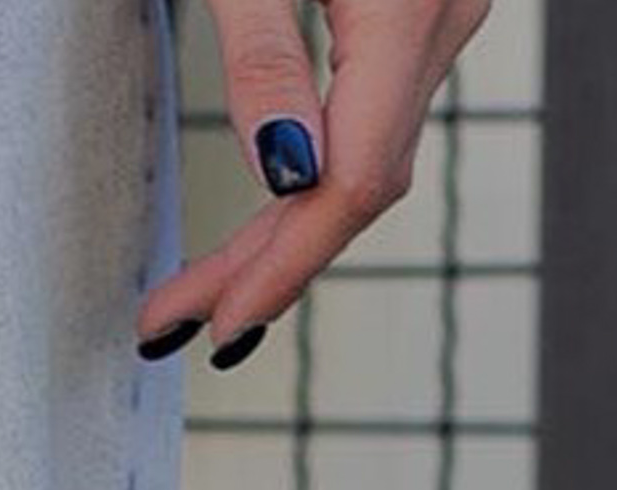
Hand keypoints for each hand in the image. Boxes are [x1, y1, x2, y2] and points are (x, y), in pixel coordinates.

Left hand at [136, 0, 491, 365]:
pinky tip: (270, 219)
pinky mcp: (426, 8)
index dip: (283, 267)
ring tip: (205, 289)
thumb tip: (282, 176)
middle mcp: (444, 18)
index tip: (215, 329)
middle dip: (267, 266)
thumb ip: (266, 56)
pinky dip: (320, 181)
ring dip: (290, 233)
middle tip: (172, 320)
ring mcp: (444, 15)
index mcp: (408, 5)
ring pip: (374, 160)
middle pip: (361, 185)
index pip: (353, 181)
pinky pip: (378, 121)